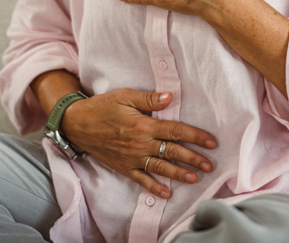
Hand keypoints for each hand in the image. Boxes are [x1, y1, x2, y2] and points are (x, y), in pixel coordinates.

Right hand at [61, 88, 215, 198]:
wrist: (78, 123)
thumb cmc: (102, 106)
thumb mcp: (124, 95)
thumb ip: (148, 99)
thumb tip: (171, 97)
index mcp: (143, 125)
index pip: (175, 131)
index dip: (195, 136)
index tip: (211, 142)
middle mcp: (140, 144)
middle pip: (172, 151)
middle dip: (193, 158)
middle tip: (210, 164)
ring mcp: (132, 158)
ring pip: (160, 167)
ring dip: (179, 173)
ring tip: (194, 178)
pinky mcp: (123, 167)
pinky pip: (141, 179)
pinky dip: (154, 187)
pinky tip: (166, 193)